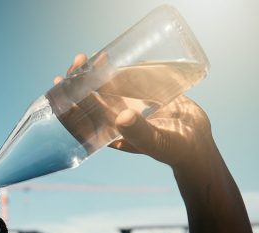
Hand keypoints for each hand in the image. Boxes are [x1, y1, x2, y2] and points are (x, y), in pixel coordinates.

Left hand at [54, 54, 216, 168]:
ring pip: (103, 89)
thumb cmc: (176, 149)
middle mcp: (115, 121)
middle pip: (89, 100)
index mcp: (111, 135)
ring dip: (93, 74)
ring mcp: (127, 109)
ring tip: (87, 57)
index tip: (61, 84)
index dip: (68, 102)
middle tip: (78, 61)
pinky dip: (114, 71)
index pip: (82, 118)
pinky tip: (108, 59)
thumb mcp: (157, 141)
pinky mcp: (141, 98)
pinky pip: (122, 83)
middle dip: (79, 81)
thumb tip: (122, 117)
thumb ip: (140, 132)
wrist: (197, 144)